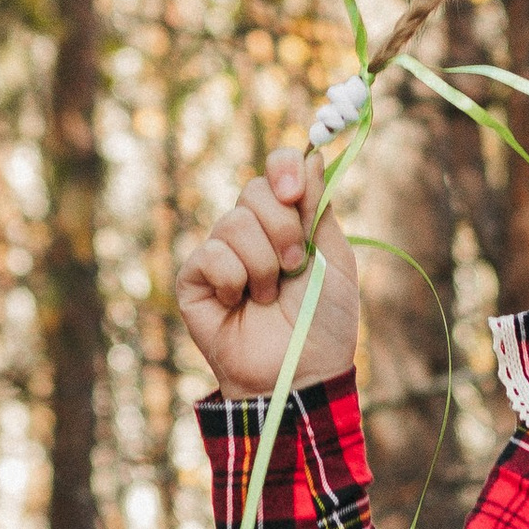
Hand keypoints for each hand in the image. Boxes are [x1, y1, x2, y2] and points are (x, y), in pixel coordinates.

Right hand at [177, 148, 359, 396]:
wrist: (301, 372)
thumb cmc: (322, 322)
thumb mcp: (333, 258)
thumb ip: (319, 208)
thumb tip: (315, 156)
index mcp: (287, 220)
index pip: (278, 167)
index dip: (284, 167)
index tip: (295, 192)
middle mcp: (251, 231)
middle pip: (254, 190)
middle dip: (282, 228)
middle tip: (296, 265)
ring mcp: (220, 253)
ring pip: (234, 224)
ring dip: (263, 264)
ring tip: (270, 297)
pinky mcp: (194, 279)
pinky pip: (211, 255)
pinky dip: (234, 280)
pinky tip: (240, 305)